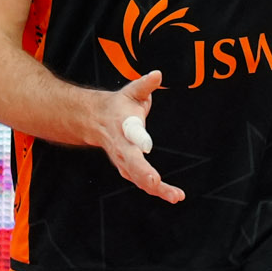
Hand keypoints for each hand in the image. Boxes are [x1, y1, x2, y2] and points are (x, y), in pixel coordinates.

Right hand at [97, 71, 182, 203]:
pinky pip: (141, 181)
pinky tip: (172, 195)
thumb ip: (144, 85)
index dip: (139, 140)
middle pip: (132, 163)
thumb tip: (157, 74)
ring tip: (176, 196)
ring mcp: (123, 160)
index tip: (146, 147)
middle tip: (157, 182)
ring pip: (137, 178)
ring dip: (156, 188)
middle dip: (144, 174)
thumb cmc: (119, 106)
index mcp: (123, 126)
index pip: (131, 134)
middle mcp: (121, 147)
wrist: (95, 120)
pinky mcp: (128, 168)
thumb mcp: (131, 92)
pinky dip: (156, 190)